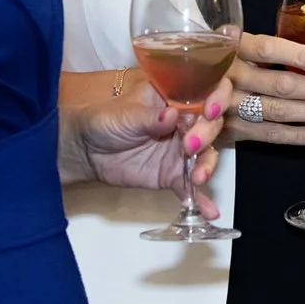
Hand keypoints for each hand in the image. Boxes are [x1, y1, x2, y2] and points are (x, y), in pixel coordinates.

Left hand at [59, 71, 229, 217]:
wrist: (87, 152)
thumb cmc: (106, 121)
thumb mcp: (125, 115)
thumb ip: (149, 117)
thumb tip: (172, 116)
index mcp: (176, 98)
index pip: (207, 91)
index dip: (217, 97)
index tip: (209, 111)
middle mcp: (186, 122)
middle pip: (211, 124)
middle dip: (207, 134)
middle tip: (189, 146)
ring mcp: (182, 150)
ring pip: (206, 154)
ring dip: (207, 165)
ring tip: (198, 178)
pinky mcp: (173, 175)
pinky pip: (191, 186)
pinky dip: (201, 199)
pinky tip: (210, 211)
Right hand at [223, 33, 304, 148]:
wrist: (184, 91)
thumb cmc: (221, 62)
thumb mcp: (234, 45)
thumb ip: (262, 48)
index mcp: (233, 47)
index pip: (268, 48)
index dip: (299, 56)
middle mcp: (230, 75)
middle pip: (279, 84)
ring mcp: (228, 105)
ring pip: (277, 112)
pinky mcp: (230, 130)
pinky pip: (270, 134)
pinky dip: (298, 135)